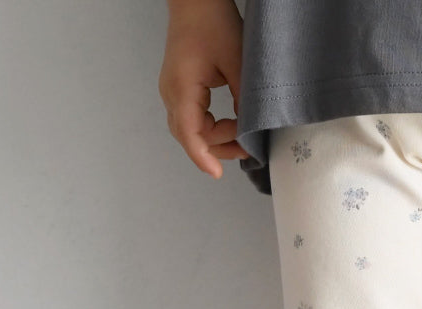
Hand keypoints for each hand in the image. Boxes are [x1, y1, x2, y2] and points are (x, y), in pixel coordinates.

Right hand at [158, 0, 248, 178]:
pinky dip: (211, 126)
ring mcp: (172, 90)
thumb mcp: (238, 64)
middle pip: (189, 135)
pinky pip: (192, 117)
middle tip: (247, 148)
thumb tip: (250, 131)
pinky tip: (231, 123)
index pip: (190, 133)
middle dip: (217, 147)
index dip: (203, 156)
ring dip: (216, 137)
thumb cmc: (214, 23)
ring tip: (243, 135)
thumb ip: (243, 101)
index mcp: (182, 87)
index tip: (217, 173)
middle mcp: (171, 92)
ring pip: (191, 128)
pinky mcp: (179, 87)